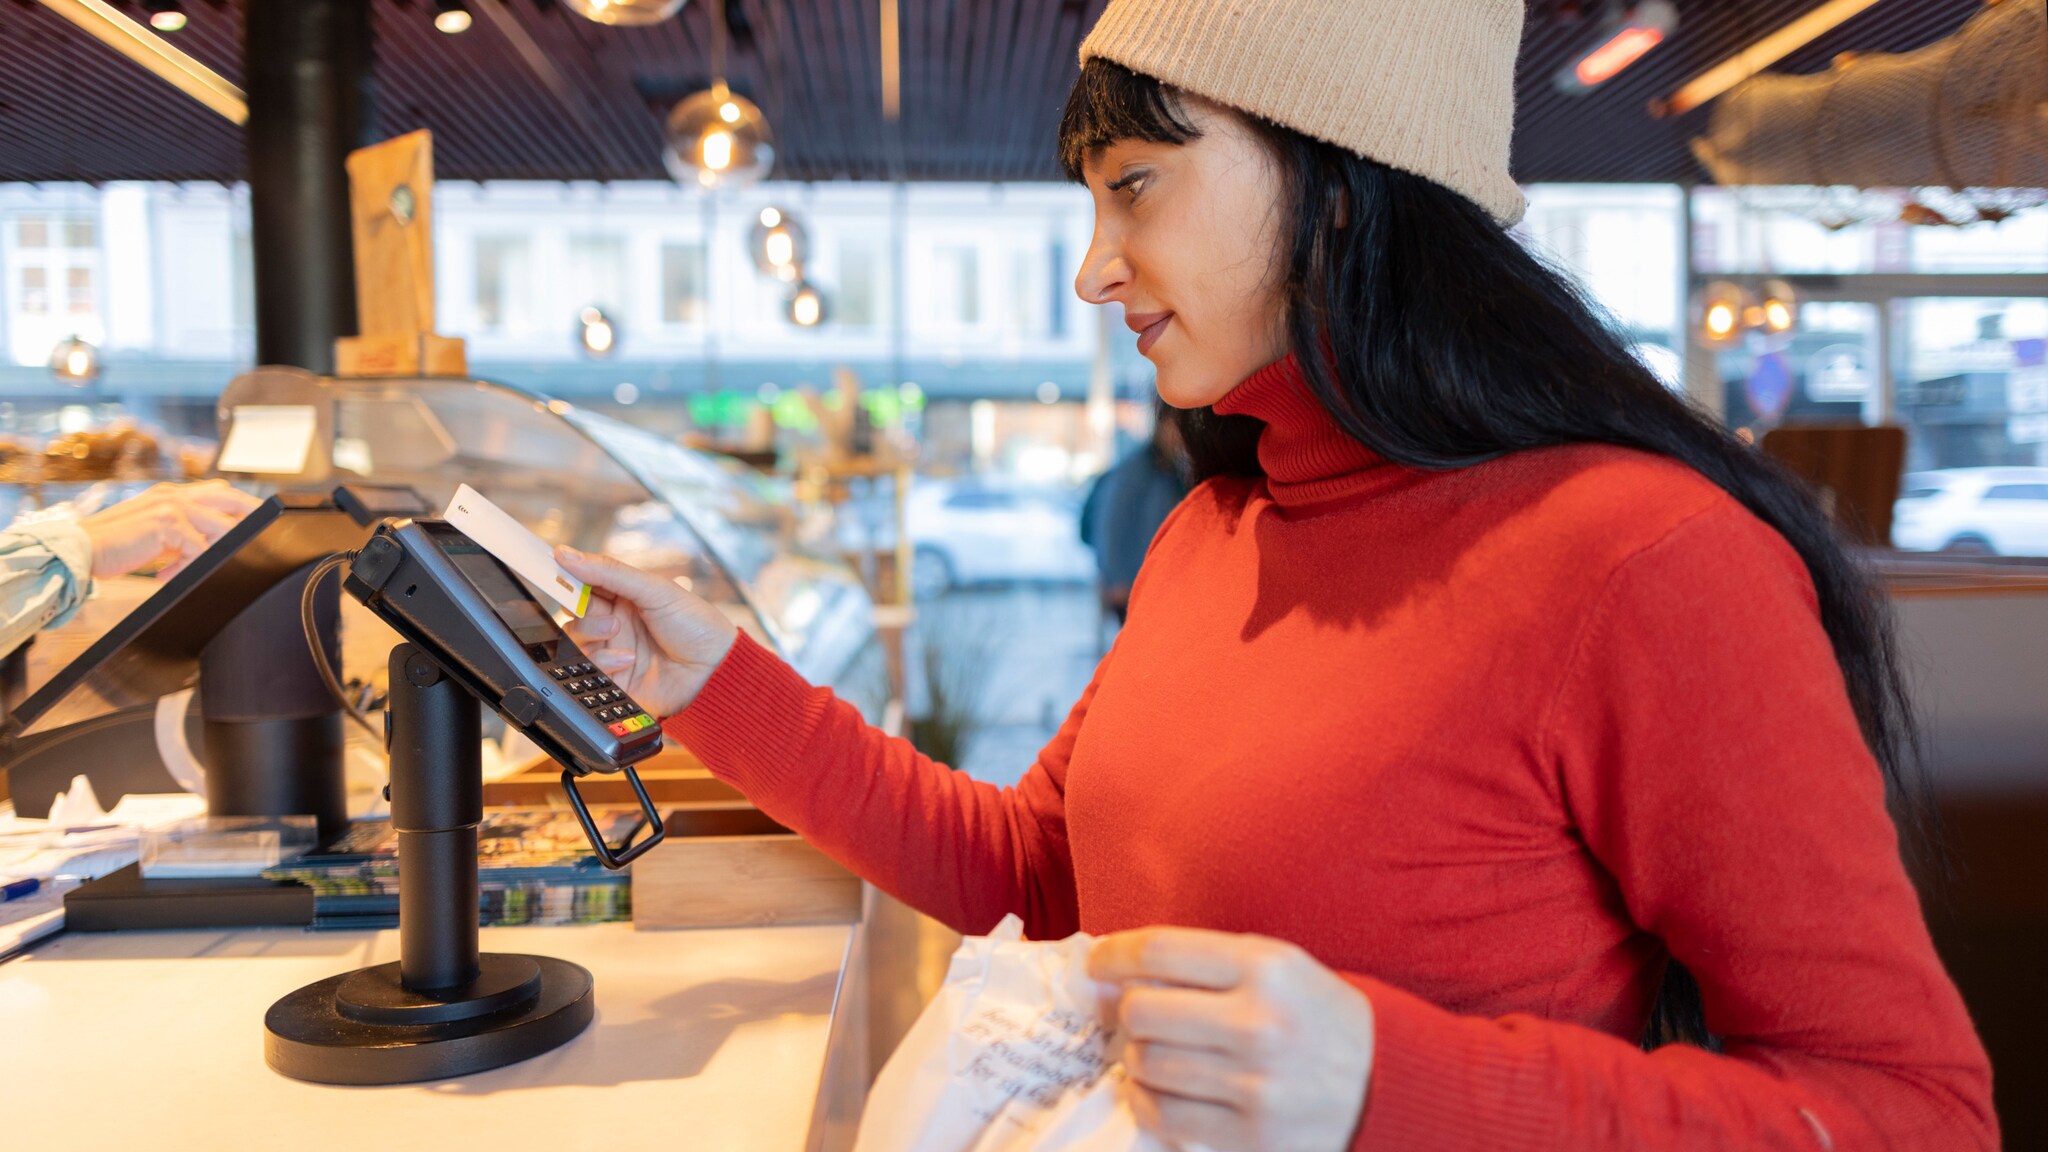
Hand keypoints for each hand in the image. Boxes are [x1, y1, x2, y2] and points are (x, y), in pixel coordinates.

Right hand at [79, 479, 261, 578]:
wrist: (79, 550)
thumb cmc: (115, 546)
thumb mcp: (155, 535)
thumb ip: (181, 534)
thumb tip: (208, 548)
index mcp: (170, 493)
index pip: (217, 491)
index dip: (241, 504)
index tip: (260, 517)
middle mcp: (173, 494)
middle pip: (228, 498)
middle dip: (250, 514)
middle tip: (268, 532)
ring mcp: (171, 506)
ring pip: (218, 527)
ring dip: (220, 549)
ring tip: (213, 566)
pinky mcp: (166, 524)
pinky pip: (198, 548)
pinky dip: (191, 565)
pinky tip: (166, 575)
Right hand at [556, 547, 739, 717]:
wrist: (718, 670)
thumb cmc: (697, 625)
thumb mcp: (655, 590)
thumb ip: (609, 572)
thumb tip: (566, 554)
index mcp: (624, 599)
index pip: (584, 585)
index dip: (567, 578)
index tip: (552, 569)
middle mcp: (615, 626)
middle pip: (573, 615)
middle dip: (580, 612)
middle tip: (603, 614)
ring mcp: (613, 654)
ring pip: (575, 643)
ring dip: (591, 635)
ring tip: (617, 634)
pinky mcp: (614, 682)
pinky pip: (589, 672)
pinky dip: (604, 662)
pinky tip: (628, 660)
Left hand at [1089, 927, 1375, 1151]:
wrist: (1387, 1082)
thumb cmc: (1317, 1014)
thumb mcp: (1278, 965)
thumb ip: (1207, 963)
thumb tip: (1119, 970)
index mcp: (1265, 967)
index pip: (1159, 951)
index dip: (1113, 955)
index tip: (1096, 964)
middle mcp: (1259, 1023)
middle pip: (1142, 1012)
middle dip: (1127, 1013)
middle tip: (1136, 1018)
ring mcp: (1255, 1083)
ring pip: (1148, 1065)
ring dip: (1140, 1060)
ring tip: (1158, 1054)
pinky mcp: (1253, 1134)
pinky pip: (1167, 1116)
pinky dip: (1151, 1102)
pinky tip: (1164, 1090)